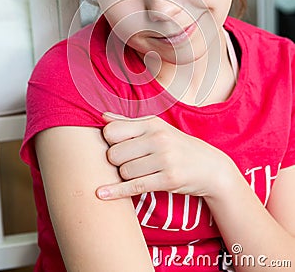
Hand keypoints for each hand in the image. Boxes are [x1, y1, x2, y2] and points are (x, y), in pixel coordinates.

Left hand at [96, 113, 231, 199]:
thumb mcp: (157, 128)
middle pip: (114, 154)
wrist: (210, 167)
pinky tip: (101, 194)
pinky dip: (116, 192)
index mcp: (152, 124)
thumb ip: (129, 123)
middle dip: (116, 161)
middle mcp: (158, 139)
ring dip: (125, 176)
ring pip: (124, 172)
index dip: (109, 141)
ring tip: (139, 172)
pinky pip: (134, 187)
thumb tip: (103, 117)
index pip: (112, 131)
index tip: (117, 145)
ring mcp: (165, 160)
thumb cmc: (178, 146)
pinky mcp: (169, 180)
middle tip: (127, 162)